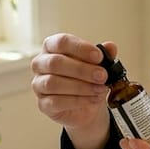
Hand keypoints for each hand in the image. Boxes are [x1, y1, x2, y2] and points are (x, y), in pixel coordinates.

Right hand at [31, 34, 112, 148]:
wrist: (88, 106)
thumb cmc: (88, 79)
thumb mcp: (99, 65)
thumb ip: (104, 55)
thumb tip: (110, 46)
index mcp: (52, 47)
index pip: (61, 42)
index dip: (80, 48)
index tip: (99, 56)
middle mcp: (41, 64)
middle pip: (55, 62)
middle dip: (82, 69)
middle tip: (102, 75)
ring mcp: (39, 84)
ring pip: (53, 82)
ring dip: (80, 86)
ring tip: (100, 89)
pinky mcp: (43, 104)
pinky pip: (56, 101)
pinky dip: (78, 100)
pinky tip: (92, 99)